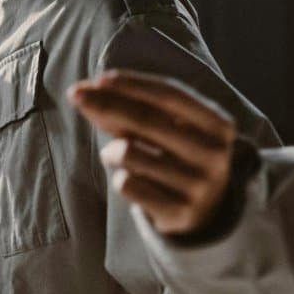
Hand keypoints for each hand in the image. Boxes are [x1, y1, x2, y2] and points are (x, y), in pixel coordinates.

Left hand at [67, 69, 236, 235]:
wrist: (206, 213)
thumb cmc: (177, 156)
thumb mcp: (167, 128)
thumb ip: (129, 108)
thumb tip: (85, 91)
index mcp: (218, 124)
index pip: (169, 94)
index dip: (132, 84)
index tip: (99, 78)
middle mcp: (214, 154)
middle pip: (146, 119)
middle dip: (105, 103)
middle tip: (74, 94)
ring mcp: (199, 187)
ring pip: (130, 154)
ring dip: (111, 150)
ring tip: (116, 155)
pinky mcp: (180, 214)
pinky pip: (128, 185)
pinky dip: (119, 178)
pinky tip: (130, 180)